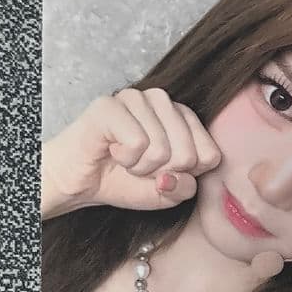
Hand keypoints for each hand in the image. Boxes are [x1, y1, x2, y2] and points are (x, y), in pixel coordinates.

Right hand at [42, 87, 221, 213]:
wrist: (80, 184)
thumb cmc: (123, 181)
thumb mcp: (167, 193)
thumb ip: (186, 187)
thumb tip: (177, 174)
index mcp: (183, 116)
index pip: (210, 155)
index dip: (185, 175)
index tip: (162, 172)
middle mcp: (162, 100)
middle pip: (188, 154)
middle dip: (161, 173)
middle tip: (138, 166)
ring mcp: (137, 98)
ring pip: (163, 150)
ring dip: (140, 167)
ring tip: (124, 159)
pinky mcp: (111, 105)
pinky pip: (138, 143)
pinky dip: (125, 159)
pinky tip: (112, 151)